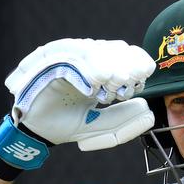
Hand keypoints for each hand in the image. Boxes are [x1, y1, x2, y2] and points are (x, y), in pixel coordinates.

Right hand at [4, 38, 155, 150]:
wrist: (35, 134)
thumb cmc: (65, 125)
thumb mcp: (100, 126)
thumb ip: (122, 119)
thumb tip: (148, 111)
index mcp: (97, 69)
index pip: (121, 54)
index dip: (136, 60)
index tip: (146, 74)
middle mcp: (81, 60)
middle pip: (109, 49)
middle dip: (124, 63)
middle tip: (134, 79)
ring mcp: (63, 59)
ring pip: (89, 50)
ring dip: (106, 64)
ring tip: (118, 80)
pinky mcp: (44, 63)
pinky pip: (65, 59)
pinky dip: (83, 69)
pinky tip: (96, 82)